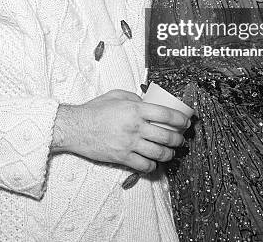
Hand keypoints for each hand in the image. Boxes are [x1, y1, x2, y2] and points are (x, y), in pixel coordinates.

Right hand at [51, 89, 189, 172]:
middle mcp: (135, 127)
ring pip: (159, 153)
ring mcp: (129, 144)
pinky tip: (153, 162)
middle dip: (179, 139)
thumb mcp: (116, 95)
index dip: (181, 119)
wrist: (76, 127)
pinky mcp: (122, 158)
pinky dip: (153, 165)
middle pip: (167, 136)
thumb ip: (134, 98)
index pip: (166, 115)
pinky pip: (145, 165)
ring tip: (171, 152)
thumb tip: (148, 103)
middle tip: (181, 139)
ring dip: (169, 154)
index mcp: (135, 109)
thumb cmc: (94, 110)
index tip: (186, 122)